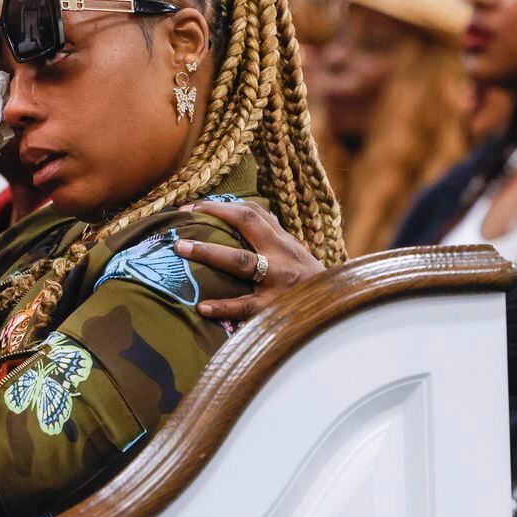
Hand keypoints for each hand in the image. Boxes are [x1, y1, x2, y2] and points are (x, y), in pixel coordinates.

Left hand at [173, 200, 325, 323]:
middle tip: (182, 217)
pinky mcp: (274, 308)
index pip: (253, 213)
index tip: (195, 207)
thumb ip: (275, 239)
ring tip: (181, 248)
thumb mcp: (296, 255)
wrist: (335, 311)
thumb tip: (253, 218)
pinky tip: (202, 307)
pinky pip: (246, 306)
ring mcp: (277, 281)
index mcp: (283, 242)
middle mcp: (281, 255)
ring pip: (242, 262)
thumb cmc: (310, 283)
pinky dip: (223, 306)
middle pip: (247, 225)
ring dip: (210, 252)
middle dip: (214, 215)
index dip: (223, 206)